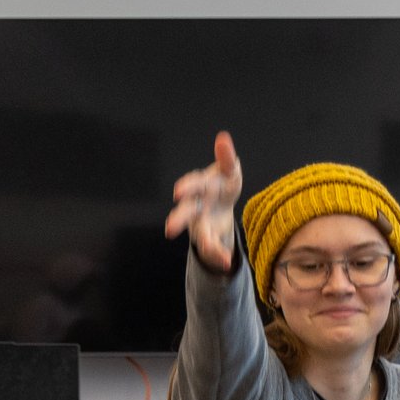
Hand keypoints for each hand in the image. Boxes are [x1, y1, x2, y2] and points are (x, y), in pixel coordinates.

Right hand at [165, 131, 243, 274]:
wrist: (221, 206)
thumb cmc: (222, 184)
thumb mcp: (228, 170)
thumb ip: (226, 157)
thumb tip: (223, 138)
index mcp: (201, 185)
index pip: (194, 185)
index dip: (187, 188)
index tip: (178, 192)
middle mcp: (196, 205)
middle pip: (186, 212)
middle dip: (179, 219)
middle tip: (170, 229)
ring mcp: (201, 223)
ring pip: (198, 234)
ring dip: (202, 243)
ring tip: (208, 250)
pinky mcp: (209, 237)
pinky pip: (212, 248)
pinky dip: (219, 255)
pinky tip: (226, 262)